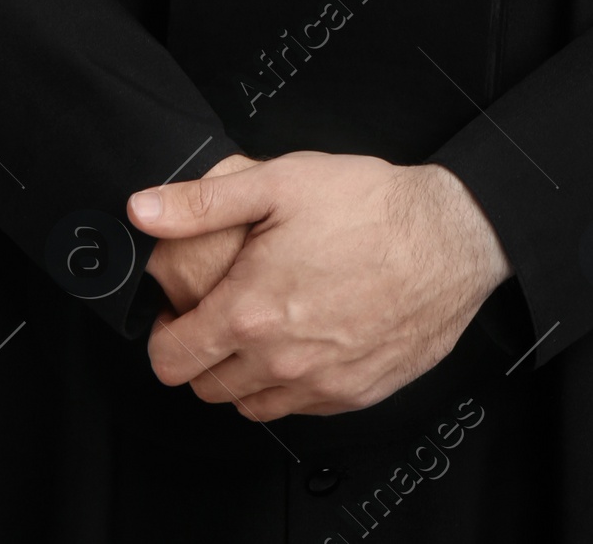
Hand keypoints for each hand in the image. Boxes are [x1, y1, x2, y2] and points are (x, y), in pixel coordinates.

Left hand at [126, 151, 511, 421]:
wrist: (448, 238)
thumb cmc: (370, 208)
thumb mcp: (279, 182)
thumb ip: (202, 202)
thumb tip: (144, 209)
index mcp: (250, 312)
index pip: (171, 358)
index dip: (164, 332)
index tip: (178, 310)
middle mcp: (280, 361)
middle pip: (205, 387)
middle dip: (200, 354)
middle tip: (219, 312)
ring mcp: (319, 386)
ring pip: (249, 405)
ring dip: (241, 375)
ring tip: (260, 326)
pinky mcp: (354, 394)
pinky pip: (298, 409)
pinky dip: (287, 384)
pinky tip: (302, 339)